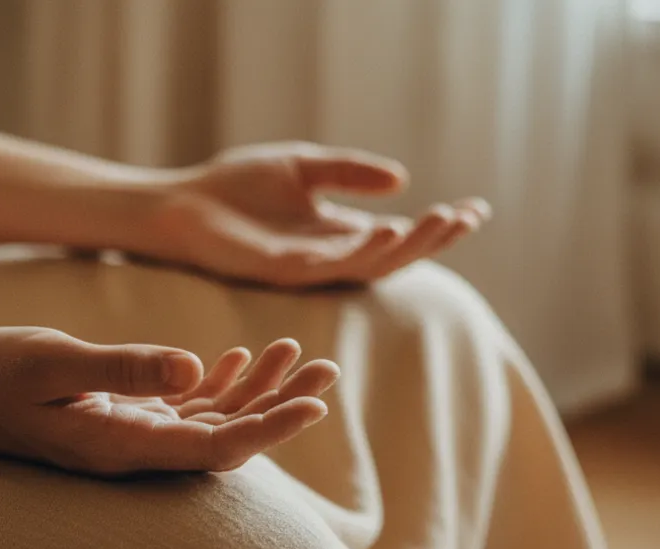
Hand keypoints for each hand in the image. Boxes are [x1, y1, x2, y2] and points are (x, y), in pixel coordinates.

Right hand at [0, 328, 338, 475]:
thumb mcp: (54, 362)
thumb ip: (124, 369)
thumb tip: (197, 371)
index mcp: (122, 448)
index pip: (215, 450)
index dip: (269, 429)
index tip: (315, 405)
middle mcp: (134, 454)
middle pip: (226, 440)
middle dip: (279, 407)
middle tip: (326, 370)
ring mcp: (128, 439)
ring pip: (209, 423)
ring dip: (255, 391)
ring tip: (298, 353)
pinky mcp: (120, 421)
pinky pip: (181, 410)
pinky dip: (215, 384)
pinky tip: (236, 359)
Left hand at [137, 141, 490, 286]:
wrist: (182, 204)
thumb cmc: (236, 187)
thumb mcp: (304, 167)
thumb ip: (348, 171)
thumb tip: (401, 179)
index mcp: (336, 233)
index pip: (398, 234)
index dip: (436, 226)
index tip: (477, 210)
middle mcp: (327, 256)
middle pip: (392, 255)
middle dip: (432, 239)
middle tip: (465, 218)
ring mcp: (305, 267)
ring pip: (368, 264)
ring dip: (406, 246)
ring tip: (437, 221)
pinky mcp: (280, 270)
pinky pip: (329, 265)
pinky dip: (362, 249)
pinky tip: (388, 228)